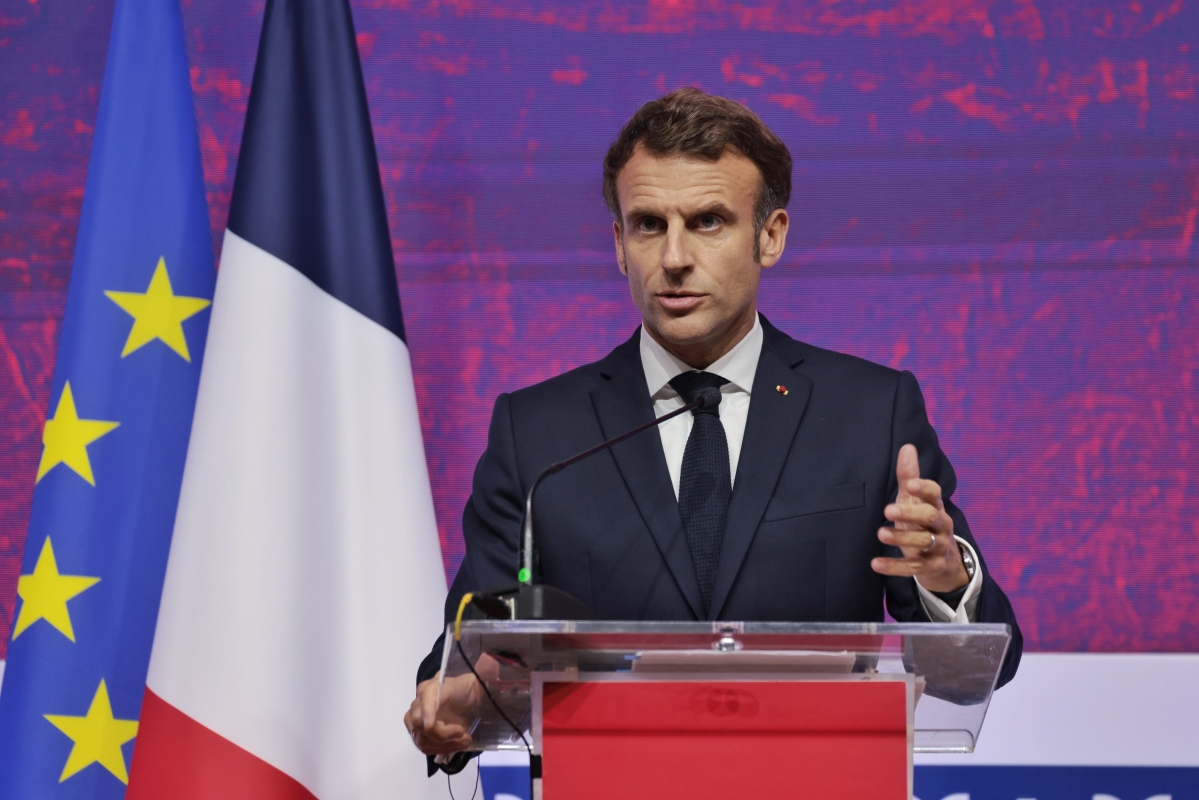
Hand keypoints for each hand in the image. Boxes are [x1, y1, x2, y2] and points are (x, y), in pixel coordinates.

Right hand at [404, 654, 497, 755]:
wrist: (467, 699)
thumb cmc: (471, 688)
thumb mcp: (480, 680)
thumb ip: (485, 671)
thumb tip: (489, 661)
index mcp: (434, 685)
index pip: (425, 696)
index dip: (427, 711)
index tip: (431, 726)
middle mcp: (420, 700)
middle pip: (418, 721)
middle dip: (440, 734)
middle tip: (463, 734)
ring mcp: (417, 718)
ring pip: (420, 737)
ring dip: (443, 745)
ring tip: (464, 742)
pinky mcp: (419, 733)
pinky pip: (424, 746)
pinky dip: (440, 750)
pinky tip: (456, 746)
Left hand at [871, 444, 969, 593]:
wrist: (944, 564)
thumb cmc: (923, 523)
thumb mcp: (915, 501)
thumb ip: (909, 477)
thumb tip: (907, 447)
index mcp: (936, 506)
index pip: (935, 494)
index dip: (925, 489)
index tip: (911, 484)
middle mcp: (941, 525)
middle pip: (932, 516)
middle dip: (912, 513)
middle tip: (888, 510)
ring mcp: (938, 547)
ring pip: (924, 541)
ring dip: (902, 538)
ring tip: (880, 533)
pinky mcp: (932, 567)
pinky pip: (914, 567)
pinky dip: (895, 567)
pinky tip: (875, 564)